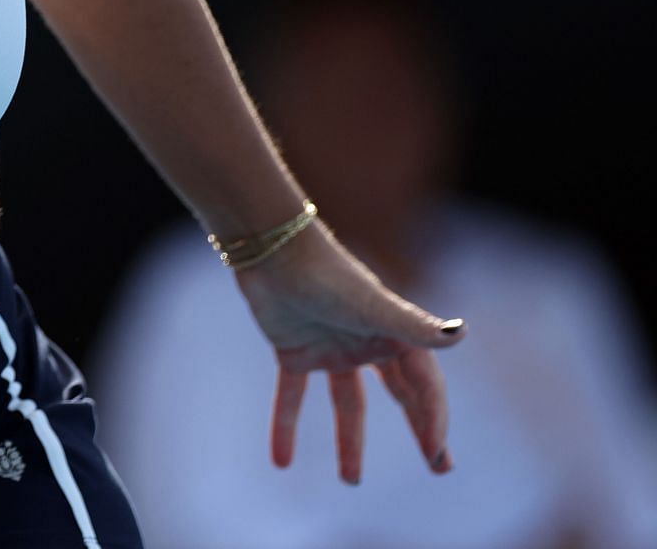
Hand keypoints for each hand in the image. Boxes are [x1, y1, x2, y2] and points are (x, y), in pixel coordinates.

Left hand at [233, 223, 466, 483]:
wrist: (272, 252)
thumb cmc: (327, 275)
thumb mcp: (371, 307)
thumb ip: (412, 325)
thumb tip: (461, 334)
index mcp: (393, 334)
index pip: (423, 386)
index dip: (432, 419)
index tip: (435, 455)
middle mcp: (366, 344)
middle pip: (399, 394)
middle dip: (419, 427)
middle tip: (438, 467)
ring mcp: (330, 350)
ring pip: (347, 404)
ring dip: (348, 442)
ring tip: (350, 481)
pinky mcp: (294, 352)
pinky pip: (292, 397)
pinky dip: (285, 427)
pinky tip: (280, 462)